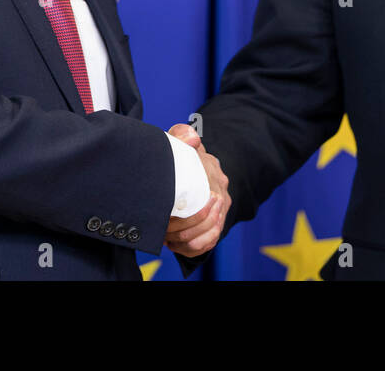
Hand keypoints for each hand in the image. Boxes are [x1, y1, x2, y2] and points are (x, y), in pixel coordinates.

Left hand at [164, 122, 229, 258]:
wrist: (189, 168)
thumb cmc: (182, 155)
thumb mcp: (181, 141)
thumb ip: (183, 134)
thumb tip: (191, 138)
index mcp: (214, 175)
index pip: (210, 200)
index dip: (191, 213)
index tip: (168, 215)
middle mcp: (221, 196)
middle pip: (209, 222)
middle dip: (184, 229)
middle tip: (162, 229)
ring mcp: (220, 213)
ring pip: (209, 236)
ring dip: (187, 240)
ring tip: (167, 238)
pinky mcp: (214, 227)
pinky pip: (208, 244)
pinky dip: (192, 248)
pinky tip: (174, 245)